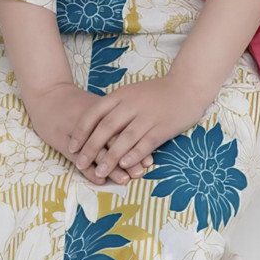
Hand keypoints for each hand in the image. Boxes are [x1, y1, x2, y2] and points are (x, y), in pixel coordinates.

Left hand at [59, 72, 215, 183]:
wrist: (187, 87)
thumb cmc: (156, 94)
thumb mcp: (131, 93)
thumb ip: (114, 107)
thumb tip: (94, 125)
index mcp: (121, 96)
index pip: (94, 113)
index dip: (82, 131)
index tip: (72, 147)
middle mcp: (131, 105)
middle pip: (106, 128)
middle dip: (91, 148)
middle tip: (80, 164)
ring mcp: (147, 116)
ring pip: (124, 138)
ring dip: (110, 157)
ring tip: (99, 172)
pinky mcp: (162, 127)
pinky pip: (145, 143)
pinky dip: (134, 155)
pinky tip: (124, 166)